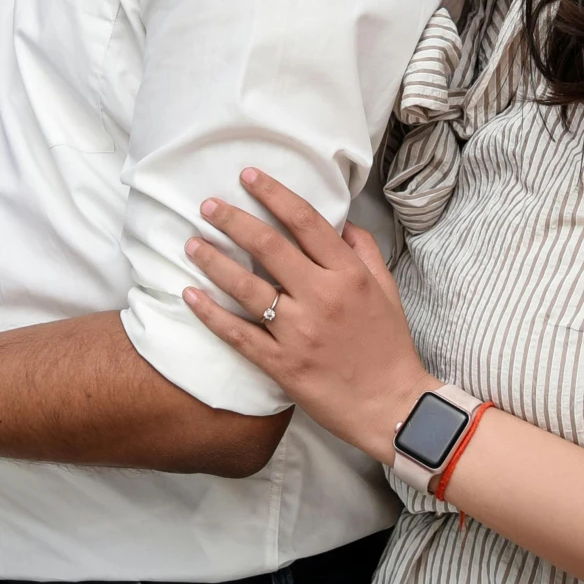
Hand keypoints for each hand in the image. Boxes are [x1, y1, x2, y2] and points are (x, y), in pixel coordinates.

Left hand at [182, 168, 437, 463]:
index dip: (273, 194)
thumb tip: (340, 222)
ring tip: (192, 243)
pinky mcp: (281, 364)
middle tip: (207, 205)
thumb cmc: (390, 345)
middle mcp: (321, 297)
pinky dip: (211, 314)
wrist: (393, 407)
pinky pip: (238, 334)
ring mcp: (298, 332)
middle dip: (232, 220)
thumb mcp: (387, 288)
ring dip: (213, 261)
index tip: (248, 176)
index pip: (305, 221)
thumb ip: (363, 250)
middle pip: (267, 246)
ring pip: (245, 287)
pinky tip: (190, 295)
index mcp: (348, 274)